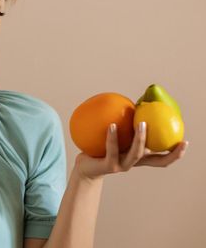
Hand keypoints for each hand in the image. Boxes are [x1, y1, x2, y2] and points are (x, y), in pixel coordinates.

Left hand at [74, 122, 188, 180]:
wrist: (86, 167)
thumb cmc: (101, 150)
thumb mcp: (116, 138)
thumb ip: (126, 127)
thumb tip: (133, 104)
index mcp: (139, 157)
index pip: (162, 158)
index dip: (175, 153)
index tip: (185, 142)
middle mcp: (134, 163)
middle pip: (156, 161)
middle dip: (168, 152)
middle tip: (175, 137)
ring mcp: (122, 166)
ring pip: (135, 153)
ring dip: (140, 138)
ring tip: (141, 123)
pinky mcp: (108, 166)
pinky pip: (112, 149)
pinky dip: (112, 137)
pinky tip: (111, 125)